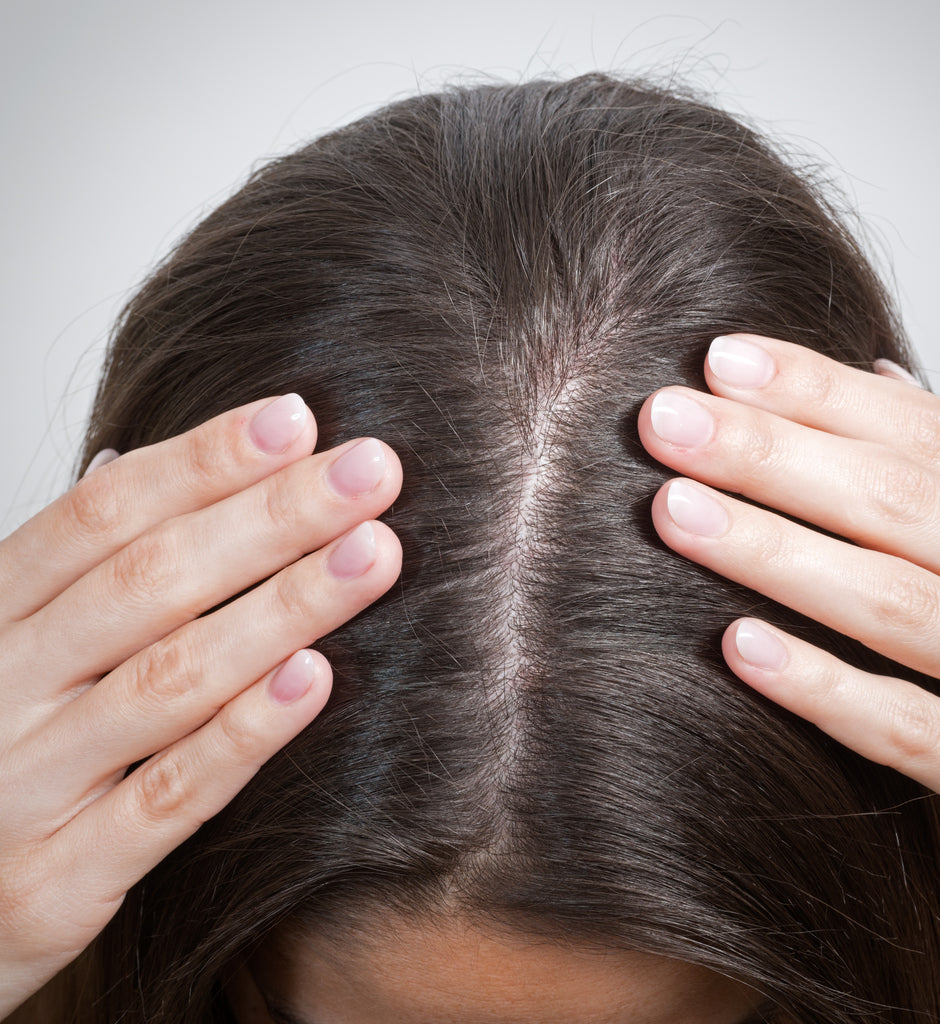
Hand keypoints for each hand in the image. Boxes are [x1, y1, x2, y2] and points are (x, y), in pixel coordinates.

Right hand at [0, 396, 402, 1016]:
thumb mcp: (9, 651)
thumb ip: (71, 572)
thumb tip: (127, 456)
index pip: (100, 516)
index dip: (201, 461)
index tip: (297, 419)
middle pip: (148, 582)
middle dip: (270, 517)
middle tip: (372, 471)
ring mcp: (22, 790)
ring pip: (169, 679)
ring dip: (282, 609)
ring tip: (373, 554)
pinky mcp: (54, 884)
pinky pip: (166, 798)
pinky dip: (243, 734)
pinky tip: (316, 678)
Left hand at [638, 334, 939, 854]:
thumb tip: (877, 371)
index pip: (928, 435)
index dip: (821, 391)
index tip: (718, 359)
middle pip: (904, 503)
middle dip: (773, 454)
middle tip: (663, 420)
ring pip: (902, 605)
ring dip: (778, 551)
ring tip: (673, 511)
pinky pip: (917, 734)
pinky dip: (827, 686)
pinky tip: (738, 646)